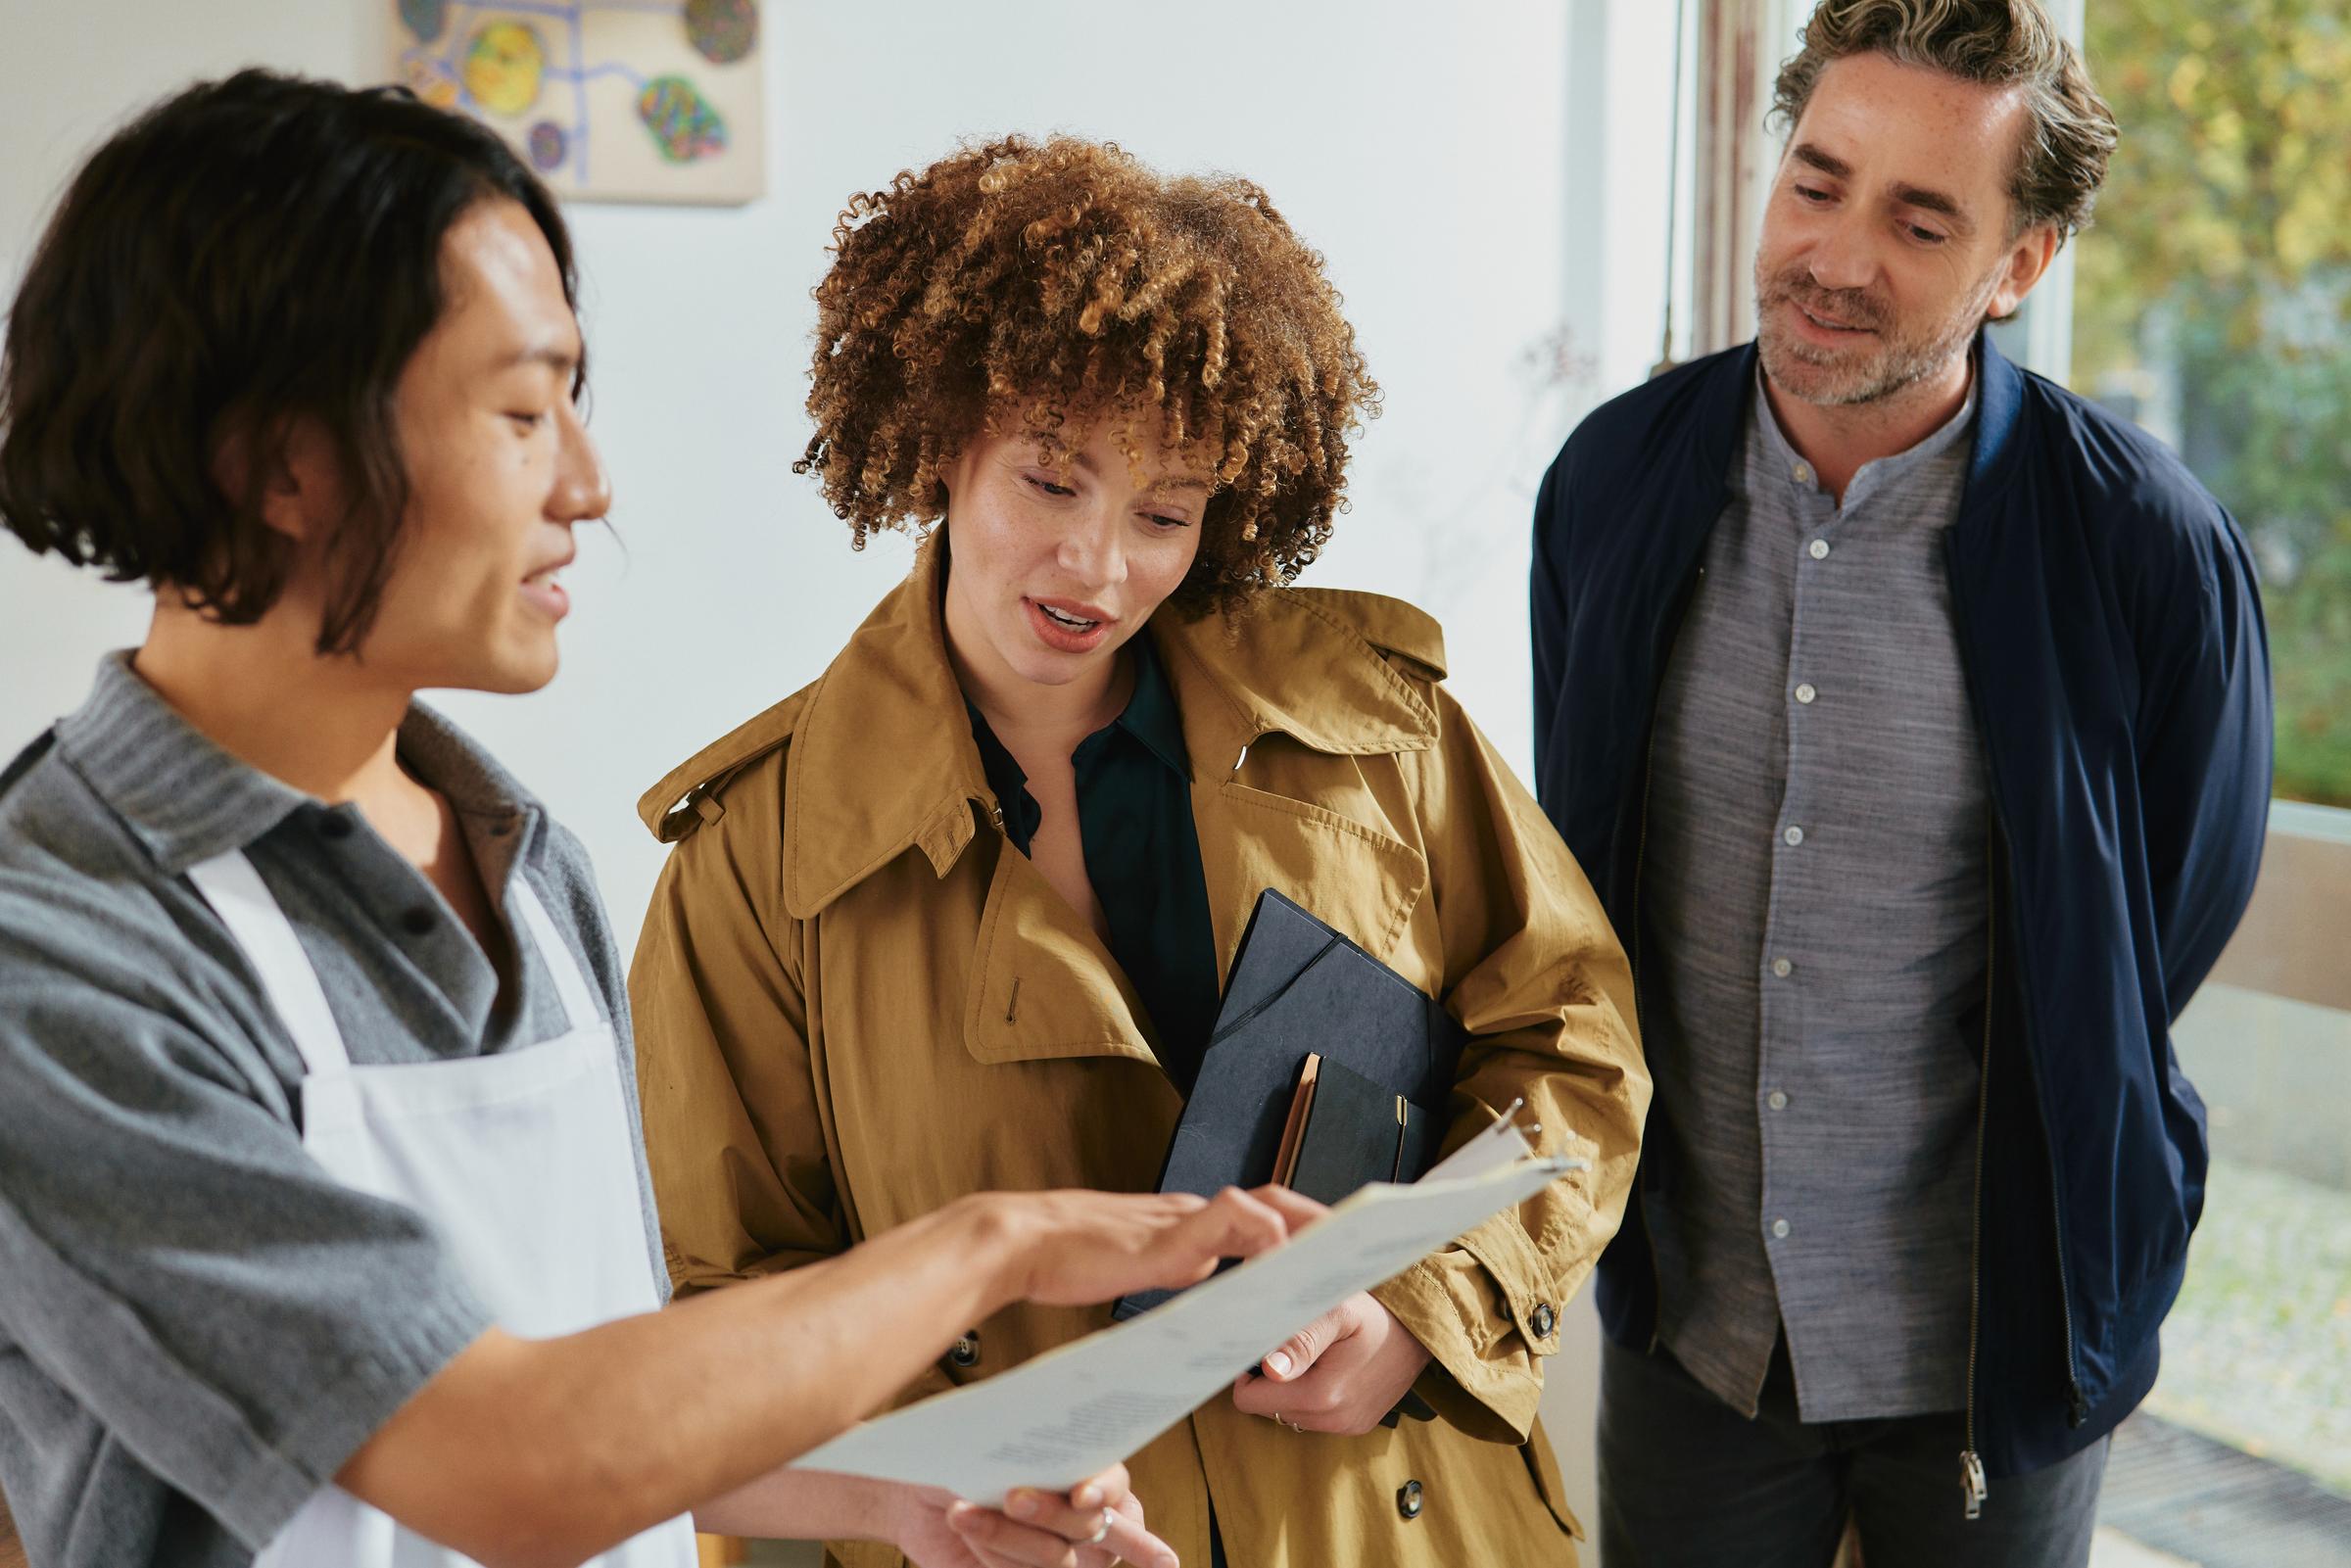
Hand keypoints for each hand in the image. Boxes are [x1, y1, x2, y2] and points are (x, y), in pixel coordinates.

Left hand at [888, 1465, 1176, 1567]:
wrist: (914, 1494)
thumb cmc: (961, 1455)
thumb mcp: (990, 1438)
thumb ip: (1023, 1445)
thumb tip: (1036, 1449)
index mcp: (1082, 1473)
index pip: (1116, 1486)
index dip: (1106, 1490)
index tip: (1082, 1493)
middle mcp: (1073, 1517)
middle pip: (1089, 1526)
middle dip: (1051, 1512)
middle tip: (1012, 1497)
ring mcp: (1051, 1553)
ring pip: (1057, 1558)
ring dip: (1010, 1535)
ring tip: (964, 1512)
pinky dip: (993, 1552)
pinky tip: (967, 1524)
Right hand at [981, 1185, 1324, 1308]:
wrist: (1020, 1241)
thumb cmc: (1066, 1257)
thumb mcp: (1133, 1264)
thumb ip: (1172, 1269)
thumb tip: (1208, 1289)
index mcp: (1186, 1221)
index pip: (1256, 1213)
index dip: (1295, 1226)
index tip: (1328, 1249)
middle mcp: (1191, 1212)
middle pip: (1274, 1202)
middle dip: (1317, 1223)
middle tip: (1352, 1251)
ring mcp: (1182, 1219)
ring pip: (1263, 1210)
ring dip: (1303, 1233)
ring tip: (1335, 1263)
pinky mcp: (1169, 1236)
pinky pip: (1233, 1223)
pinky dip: (1264, 1239)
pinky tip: (1279, 1264)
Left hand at [1229, 1292, 1433, 1436]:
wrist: (1423, 1329)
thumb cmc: (1376, 1313)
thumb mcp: (1337, 1312)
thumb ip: (1300, 1339)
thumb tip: (1269, 1367)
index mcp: (1321, 1396)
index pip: (1249, 1399)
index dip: (1248, 1370)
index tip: (1265, 1344)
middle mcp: (1333, 1421)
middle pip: (1268, 1407)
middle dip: (1272, 1378)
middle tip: (1294, 1343)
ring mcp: (1347, 1426)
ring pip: (1290, 1412)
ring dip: (1293, 1386)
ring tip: (1317, 1354)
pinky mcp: (1357, 1425)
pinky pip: (1315, 1416)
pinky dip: (1314, 1394)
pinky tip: (1333, 1368)